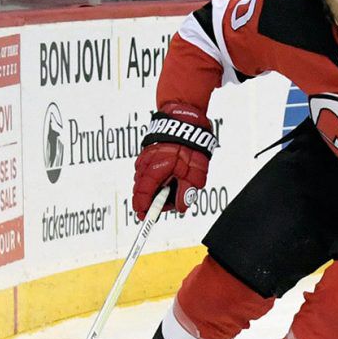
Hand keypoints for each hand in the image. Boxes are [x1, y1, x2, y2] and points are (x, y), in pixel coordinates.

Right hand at [132, 103, 217, 218]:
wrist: (184, 120)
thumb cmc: (190, 145)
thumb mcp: (195, 173)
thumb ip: (187, 192)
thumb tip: (181, 208)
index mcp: (154, 170)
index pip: (143, 195)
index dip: (143, 208)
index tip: (145, 218)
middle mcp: (145, 165)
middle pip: (143, 191)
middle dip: (155, 200)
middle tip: (171, 202)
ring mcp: (144, 159)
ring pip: (146, 182)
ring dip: (157, 188)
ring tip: (175, 183)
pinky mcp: (148, 156)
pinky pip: (149, 173)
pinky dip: (157, 179)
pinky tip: (171, 174)